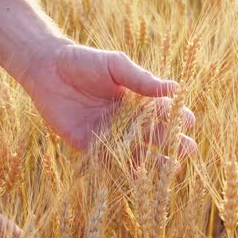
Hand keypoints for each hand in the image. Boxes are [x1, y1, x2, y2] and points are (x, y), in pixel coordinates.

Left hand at [19, 42, 196, 152]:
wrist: (47, 70)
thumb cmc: (84, 62)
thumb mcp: (115, 66)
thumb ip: (141, 79)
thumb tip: (175, 88)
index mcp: (136, 100)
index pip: (162, 111)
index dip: (177, 116)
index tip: (190, 121)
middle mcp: (126, 120)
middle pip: (154, 134)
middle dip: (172, 142)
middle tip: (189, 149)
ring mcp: (110, 135)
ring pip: (137, 152)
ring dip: (155, 161)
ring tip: (173, 167)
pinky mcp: (90, 146)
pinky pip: (110, 160)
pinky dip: (124, 169)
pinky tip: (139, 175)